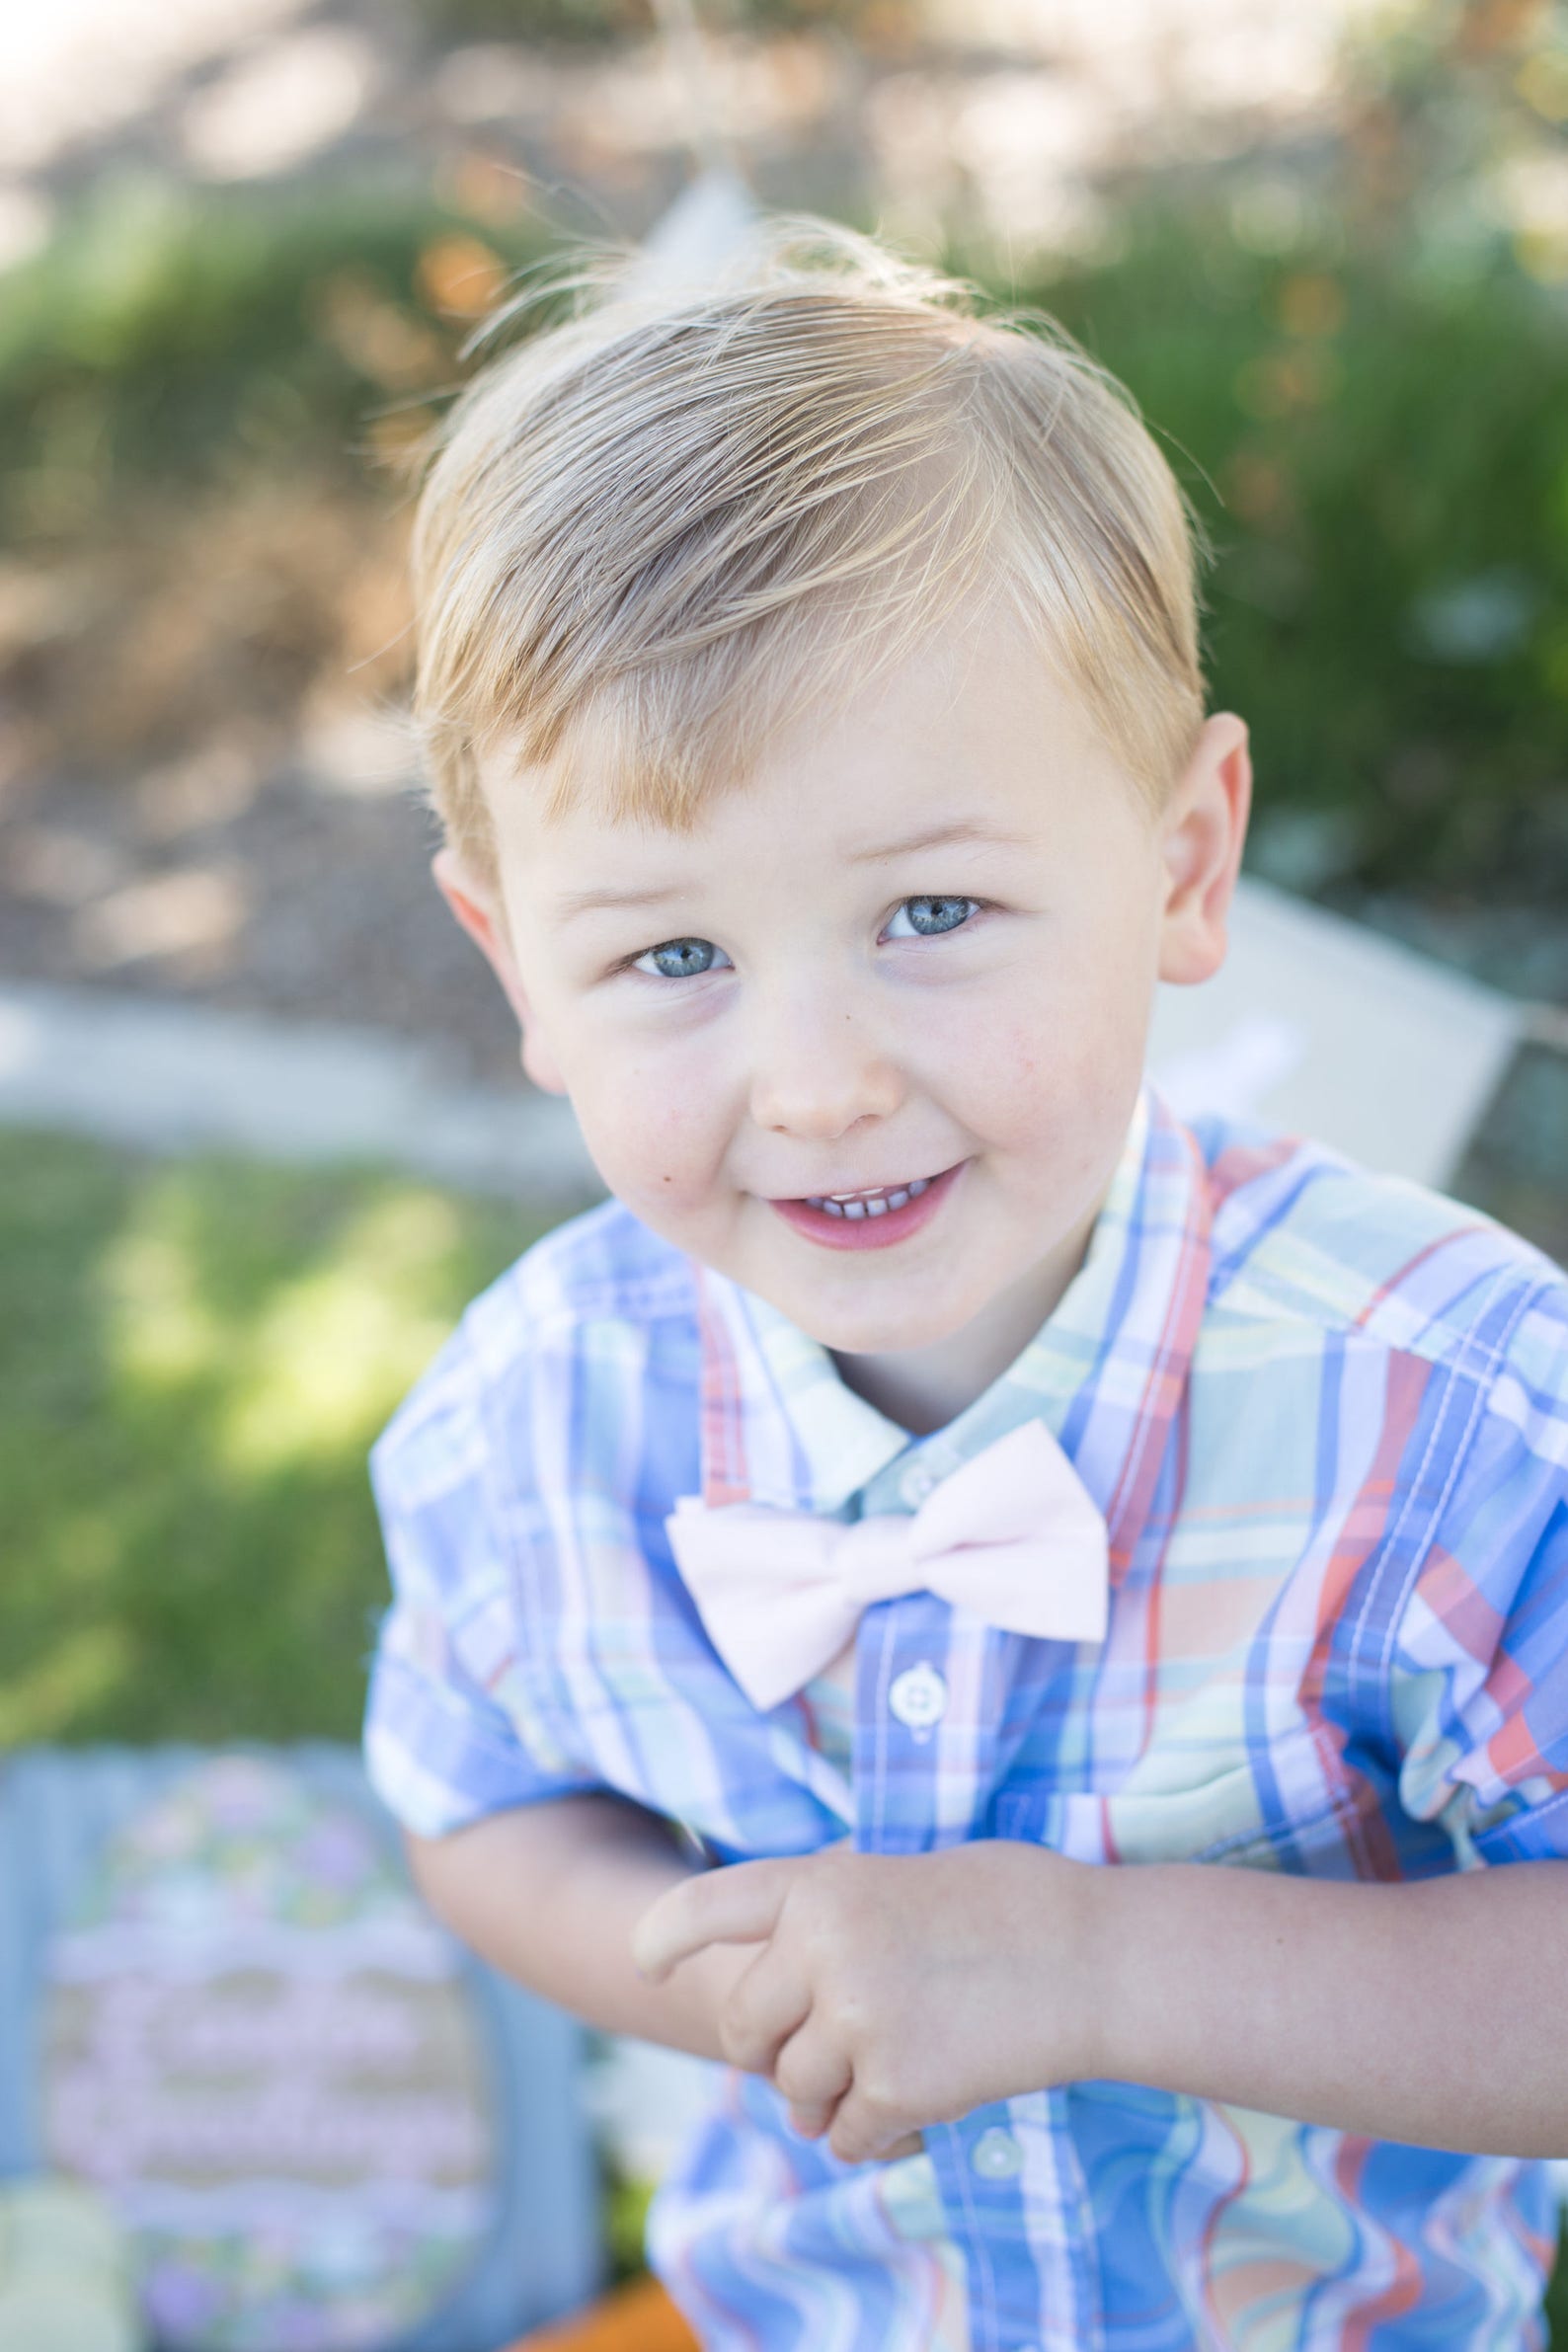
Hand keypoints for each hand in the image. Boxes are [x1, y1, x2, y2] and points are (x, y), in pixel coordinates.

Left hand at [632, 1840, 1102, 2164]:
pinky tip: (916, 2104)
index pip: (708, 1908)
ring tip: (883, 2069)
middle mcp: (822, 1949)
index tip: (645, 1961)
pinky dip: (872, 2131)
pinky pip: (846, 2134)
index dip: (665, 1936)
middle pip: (744, 2028)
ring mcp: (856, 2021)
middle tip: (820, 2046)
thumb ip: (836, 1908)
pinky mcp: (897, 2086)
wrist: (1092, 1957)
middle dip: (770, 2049)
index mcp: (820, 1884)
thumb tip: (783, 1974)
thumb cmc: (1008, 1902)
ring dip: (826, 2096)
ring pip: (793, 2090)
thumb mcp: (904, 1872)